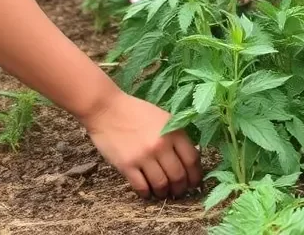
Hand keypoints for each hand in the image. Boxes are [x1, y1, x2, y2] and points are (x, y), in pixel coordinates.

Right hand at [84, 90, 201, 198]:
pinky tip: (147, 191)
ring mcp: (144, 156)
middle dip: (181, 188)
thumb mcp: (162, 117)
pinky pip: (142, 187)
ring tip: (163, 193)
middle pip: (178, 175)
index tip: (194, 182)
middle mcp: (161, 145)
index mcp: (172, 131)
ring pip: (162, 184)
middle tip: (179, 191)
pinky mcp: (127, 166)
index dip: (196, 174)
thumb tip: (187, 158)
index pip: (192, 159)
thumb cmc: (136, 111)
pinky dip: (147, 193)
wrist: (107, 109)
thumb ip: (175, 135)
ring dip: (164, 193)